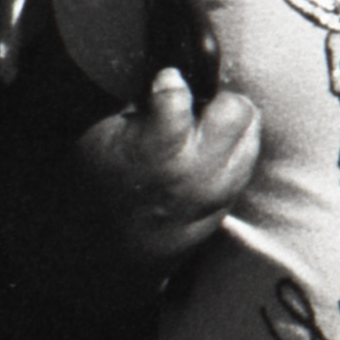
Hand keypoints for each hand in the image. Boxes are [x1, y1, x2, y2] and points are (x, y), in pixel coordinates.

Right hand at [72, 65, 261, 270]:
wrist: (94, 262)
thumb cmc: (89, 195)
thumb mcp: (97, 141)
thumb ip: (138, 108)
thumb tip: (169, 78)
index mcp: (156, 151)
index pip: (180, 94)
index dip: (169, 82)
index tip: (163, 84)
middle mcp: (195, 172)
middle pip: (236, 109)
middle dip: (215, 100)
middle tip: (194, 106)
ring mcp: (215, 195)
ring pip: (251, 136)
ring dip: (231, 125)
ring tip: (202, 129)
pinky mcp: (223, 212)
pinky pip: (246, 166)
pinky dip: (233, 151)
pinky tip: (209, 153)